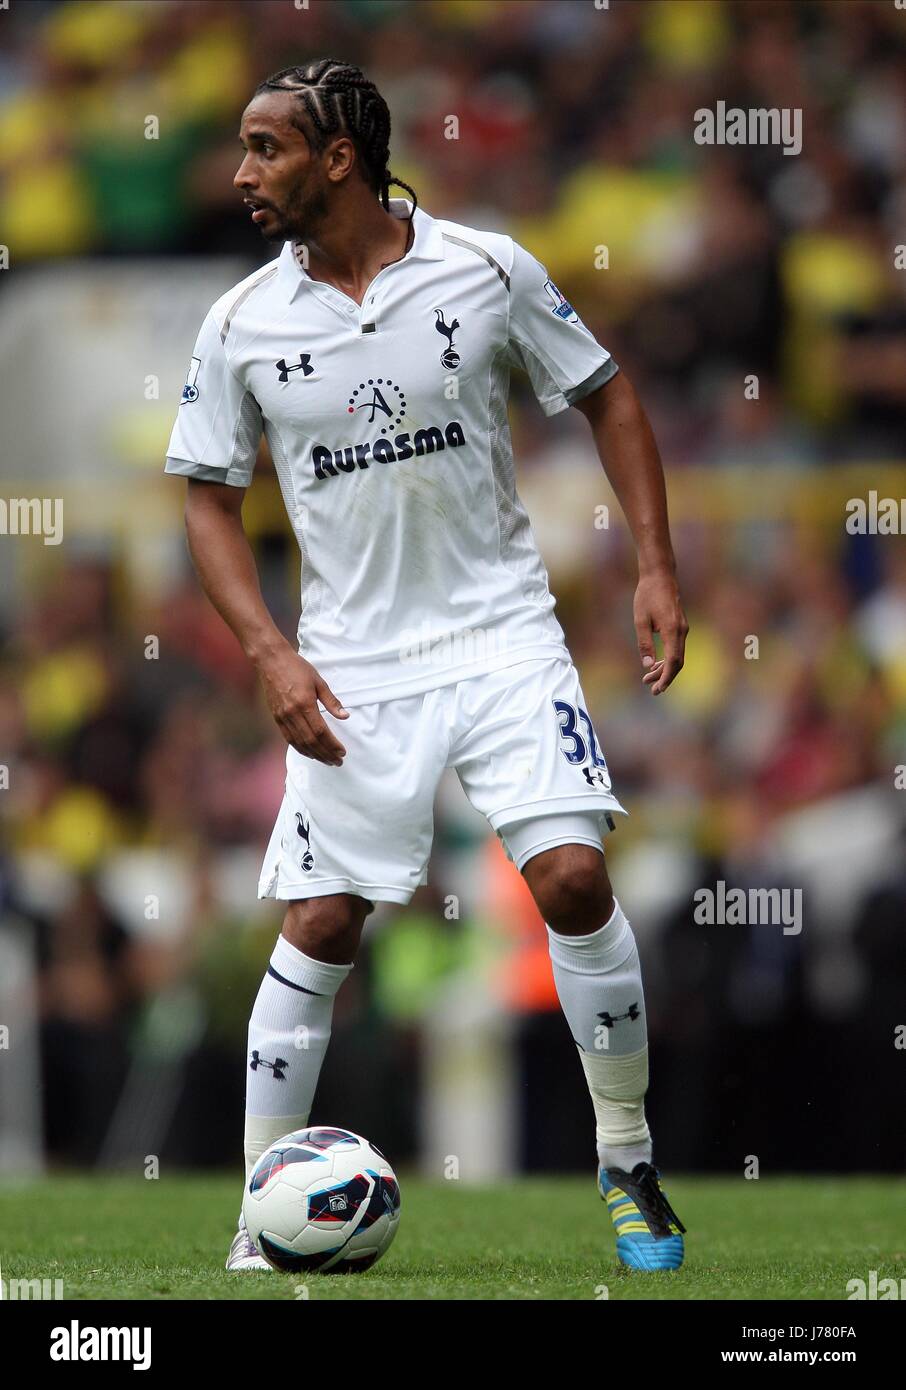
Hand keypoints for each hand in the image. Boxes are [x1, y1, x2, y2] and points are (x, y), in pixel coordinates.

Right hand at [257, 645, 348, 763]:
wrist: (271, 661)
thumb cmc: (297, 668)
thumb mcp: (319, 681)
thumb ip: (332, 701)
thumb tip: (345, 716)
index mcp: (305, 703)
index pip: (321, 731)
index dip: (332, 744)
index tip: (342, 752)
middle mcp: (292, 713)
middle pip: (311, 741)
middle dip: (326, 754)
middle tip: (337, 762)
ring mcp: (282, 717)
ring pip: (300, 743)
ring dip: (314, 755)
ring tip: (327, 761)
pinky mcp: (277, 717)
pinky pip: (289, 738)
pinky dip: (300, 748)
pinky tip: (310, 753)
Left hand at [633, 567, 688, 694]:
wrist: (660, 575)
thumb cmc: (647, 595)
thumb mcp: (640, 619)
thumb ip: (644, 643)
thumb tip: (646, 665)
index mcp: (672, 630)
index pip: (672, 661)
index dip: (666, 677)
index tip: (658, 689)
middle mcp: (681, 631)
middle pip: (677, 662)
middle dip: (665, 677)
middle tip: (651, 689)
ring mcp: (682, 628)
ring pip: (677, 655)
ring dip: (664, 669)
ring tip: (648, 678)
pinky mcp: (679, 626)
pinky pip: (676, 648)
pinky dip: (667, 658)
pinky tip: (654, 664)